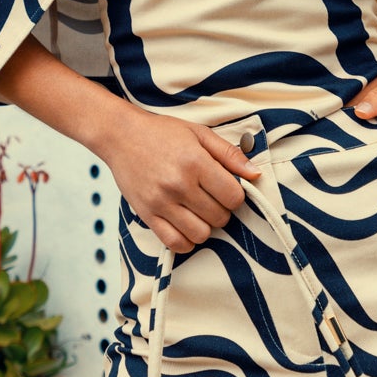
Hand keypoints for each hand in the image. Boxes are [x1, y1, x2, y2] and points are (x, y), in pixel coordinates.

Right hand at [98, 106, 262, 254]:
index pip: (233, 197)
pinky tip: (186, 225)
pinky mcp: (147, 214)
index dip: (236, 196)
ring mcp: (161, 202)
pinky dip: (187, 240)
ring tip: (199, 211)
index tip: (227, 189)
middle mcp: (178, 184)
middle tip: (211, 197)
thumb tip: (255, 174)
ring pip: (201, 234)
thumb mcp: (199, 134)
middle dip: (222, 210)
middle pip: (219, 217)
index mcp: (195, 162)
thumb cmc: (162, 133)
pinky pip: (175, 243)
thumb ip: (230, 154)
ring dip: (206, 226)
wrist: (120, 135)